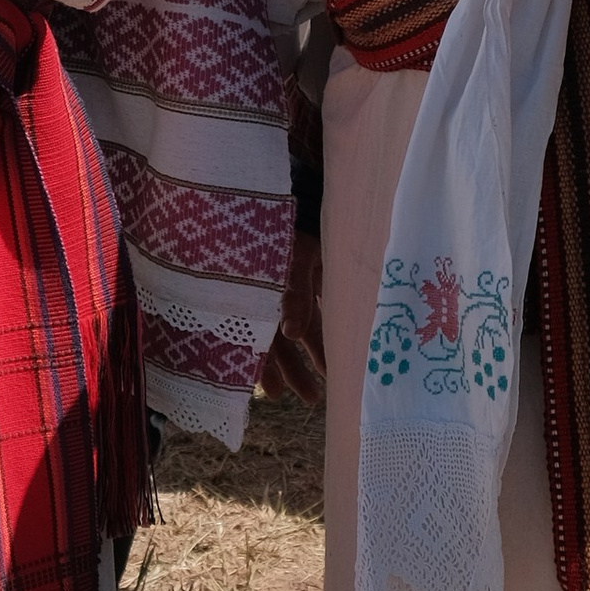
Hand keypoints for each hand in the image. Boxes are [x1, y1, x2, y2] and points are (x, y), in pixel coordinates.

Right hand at [259, 229, 323, 403]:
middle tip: (310, 398)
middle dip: (292, 370)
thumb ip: (293, 294)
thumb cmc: (287, 226)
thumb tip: (292, 332)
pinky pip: (315, 309)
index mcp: (256, 293)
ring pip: (299, 329)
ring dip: (311, 355)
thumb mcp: (289, 259)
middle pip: (277, 340)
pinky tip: (335, 354)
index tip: (274, 393)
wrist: (304, 192)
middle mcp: (268, 294)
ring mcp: (289, 286)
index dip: (264, 365)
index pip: (254, 336)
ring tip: (325, 384)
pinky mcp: (308, 275)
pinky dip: (322, 331)